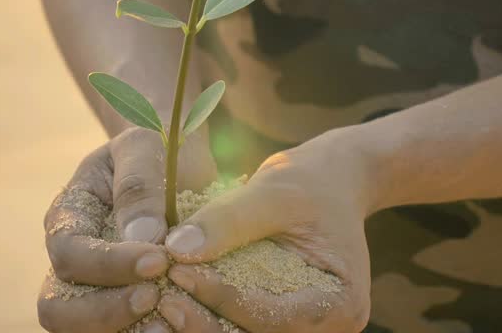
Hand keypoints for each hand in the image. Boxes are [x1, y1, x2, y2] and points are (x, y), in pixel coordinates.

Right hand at [38, 127, 216, 332]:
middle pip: (57, 307)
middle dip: (102, 311)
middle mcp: (72, 258)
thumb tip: (142, 238)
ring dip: (122, 331)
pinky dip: (144, 332)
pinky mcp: (124, 304)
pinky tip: (179, 326)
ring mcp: (93, 287)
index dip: (107, 264)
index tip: (159, 259)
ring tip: (169, 324)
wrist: (179, 158)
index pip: (69, 251)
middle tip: (154, 297)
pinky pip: (122, 331)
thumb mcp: (147, 147)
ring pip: (82, 330)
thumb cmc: (158, 147)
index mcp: (69, 215)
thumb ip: (139, 186)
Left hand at [157, 132, 371, 332]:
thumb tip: (177, 249)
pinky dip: (205, 315)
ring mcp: (298, 328)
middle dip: (206, 323)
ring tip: (160, 303)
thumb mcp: (273, 193)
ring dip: (201, 325)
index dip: (223, 298)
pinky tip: (171, 300)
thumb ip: (229, 221)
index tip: (178, 272)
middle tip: (162, 299)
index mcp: (341, 303)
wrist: (328, 184)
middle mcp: (324, 328)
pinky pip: (236, 326)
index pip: (274, 316)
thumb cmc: (309, 183)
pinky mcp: (272, 320)